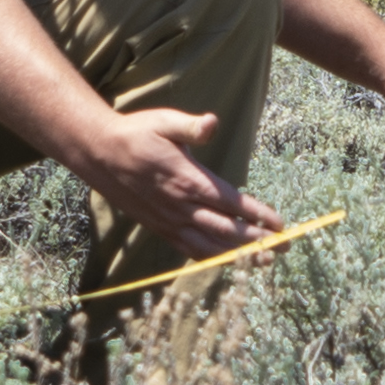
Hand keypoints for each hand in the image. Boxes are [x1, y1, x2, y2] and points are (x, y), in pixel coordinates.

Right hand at [70, 105, 283, 266]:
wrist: (98, 153)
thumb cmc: (136, 133)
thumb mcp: (164, 122)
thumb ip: (191, 127)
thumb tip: (212, 123)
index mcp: (187, 179)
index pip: (231, 203)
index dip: (257, 215)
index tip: (280, 225)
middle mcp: (180, 206)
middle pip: (226, 230)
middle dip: (257, 241)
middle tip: (286, 248)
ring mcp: (169, 221)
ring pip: (209, 246)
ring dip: (239, 255)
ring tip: (265, 262)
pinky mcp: (159, 228)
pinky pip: (189, 249)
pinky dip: (211, 258)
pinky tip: (228, 262)